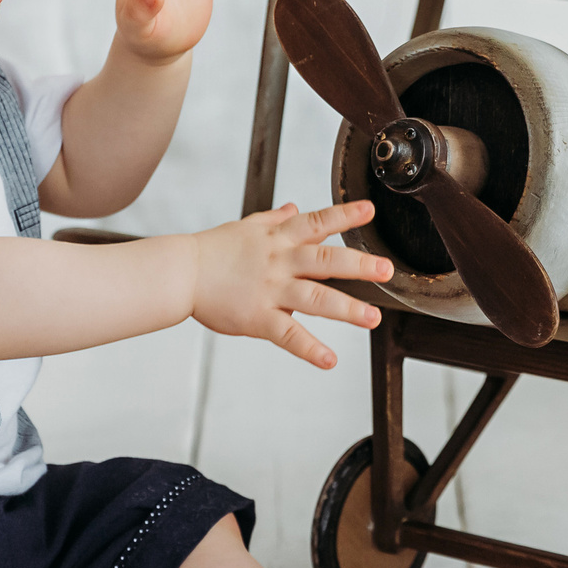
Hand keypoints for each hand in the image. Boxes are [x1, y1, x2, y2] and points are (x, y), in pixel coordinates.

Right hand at [189, 200, 391, 368]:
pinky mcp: (258, 318)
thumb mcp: (247, 227)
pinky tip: (329, 359)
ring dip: (346, 308)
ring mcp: (270, 290)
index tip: (370, 211)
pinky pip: (288, 334)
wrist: (182, 272)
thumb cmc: (213, 250)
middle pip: (325, 260)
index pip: (317, 223)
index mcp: (279, 238)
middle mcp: (279, 261)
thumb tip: (296, 208)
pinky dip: (309, 348)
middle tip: (386, 269)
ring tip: (372, 318)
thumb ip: (276, 220)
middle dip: (358, 264)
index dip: (344, 216)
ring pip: (315, 298)